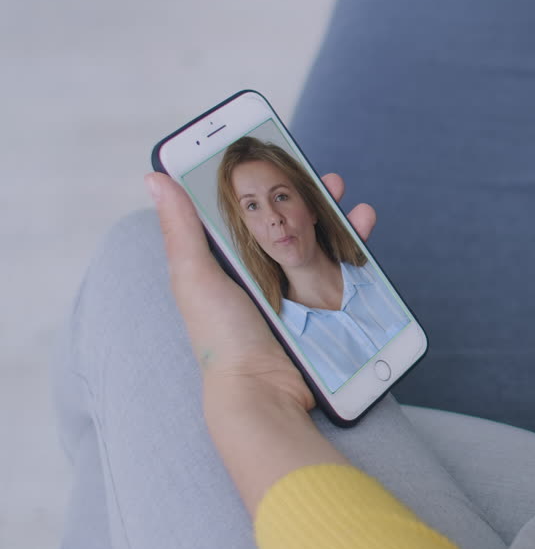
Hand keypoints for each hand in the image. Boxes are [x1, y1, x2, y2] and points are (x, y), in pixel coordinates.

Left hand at [146, 170, 375, 415]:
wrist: (264, 392)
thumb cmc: (222, 339)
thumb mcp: (195, 277)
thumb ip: (182, 228)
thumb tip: (157, 176)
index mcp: (232, 264)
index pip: (248, 212)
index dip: (264, 184)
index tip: (277, 156)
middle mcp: (267, 274)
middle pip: (293, 222)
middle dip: (312, 196)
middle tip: (324, 178)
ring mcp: (301, 292)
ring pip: (325, 242)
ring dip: (341, 217)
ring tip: (351, 203)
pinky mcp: (330, 308)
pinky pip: (349, 271)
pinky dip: (360, 248)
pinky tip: (364, 232)